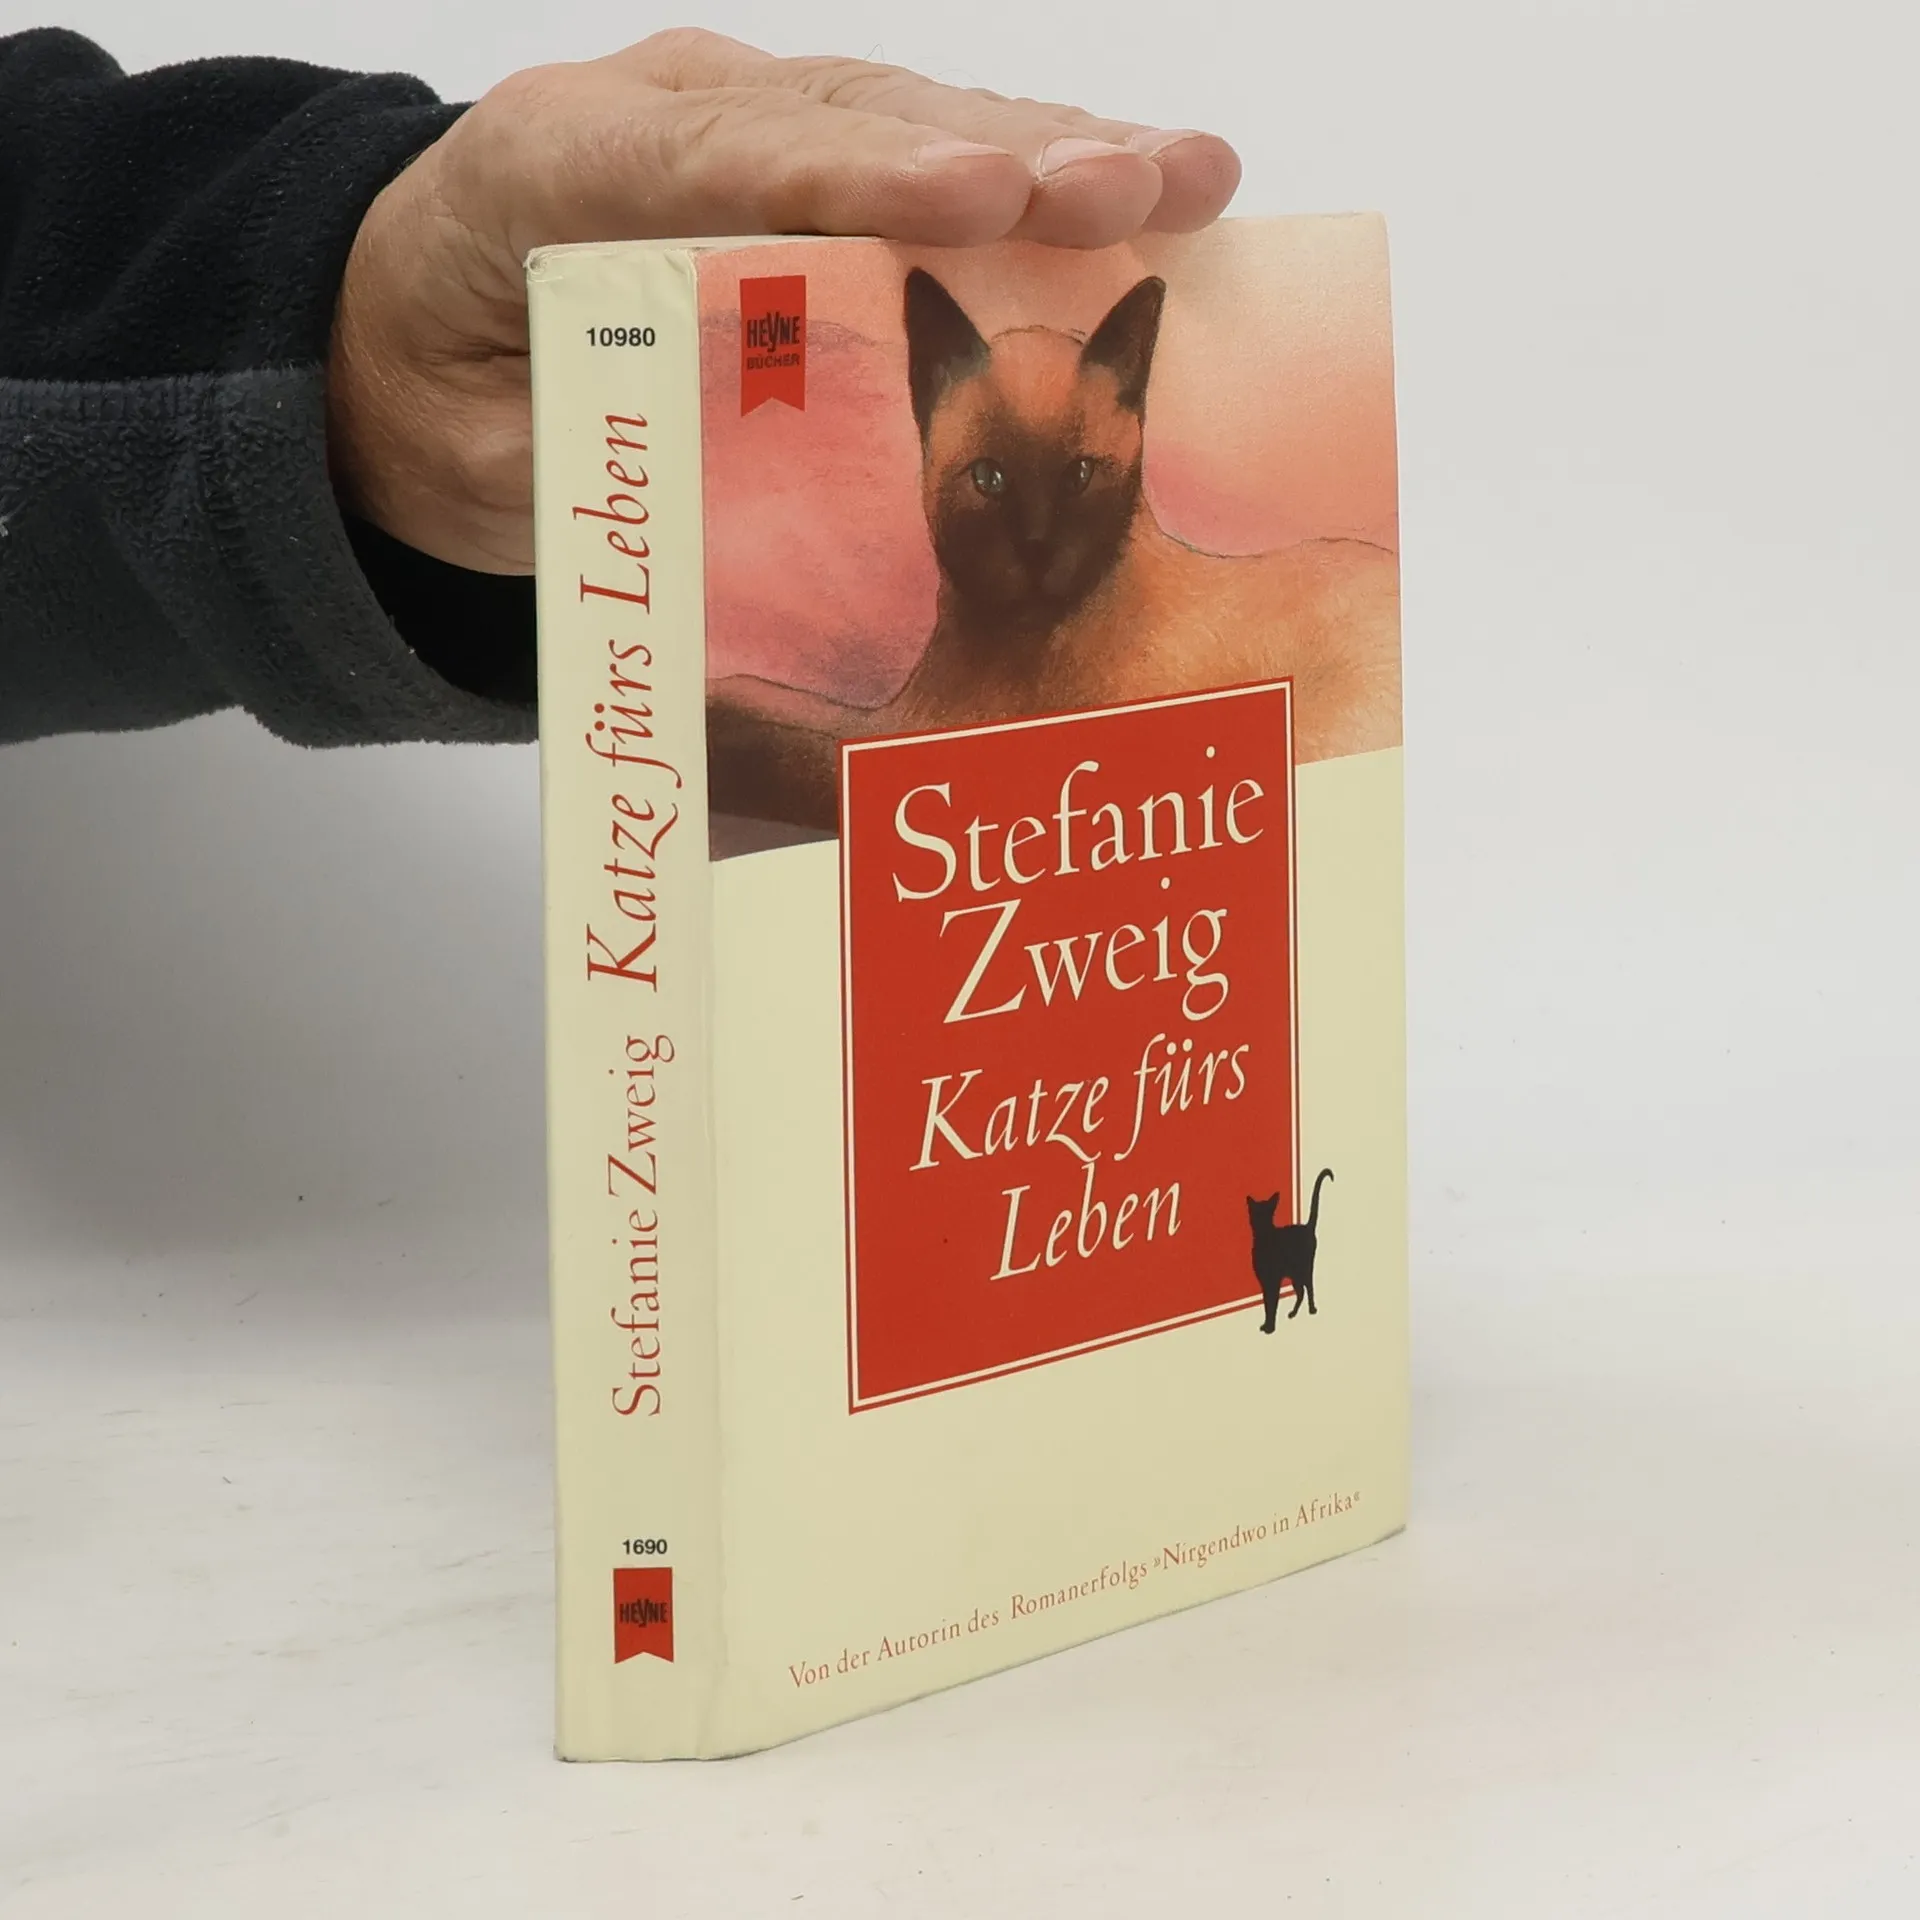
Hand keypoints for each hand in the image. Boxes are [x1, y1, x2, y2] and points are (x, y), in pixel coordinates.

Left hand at [326, 30, 1239, 573]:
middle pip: (843, 117)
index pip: (719, 160)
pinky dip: (1027, 177)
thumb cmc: (440, 396)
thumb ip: (592, 465)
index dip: (856, 178)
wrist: (396, 326)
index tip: (976, 200)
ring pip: (904, 115)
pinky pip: (916, 149)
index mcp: (554, 167)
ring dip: (1053, 149)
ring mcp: (737, 120)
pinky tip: (1141, 192)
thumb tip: (740, 491)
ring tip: (1190, 180)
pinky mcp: (793, 154)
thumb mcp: (479, 462)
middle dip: (1001, 152)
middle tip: (1137, 188)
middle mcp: (663, 113)